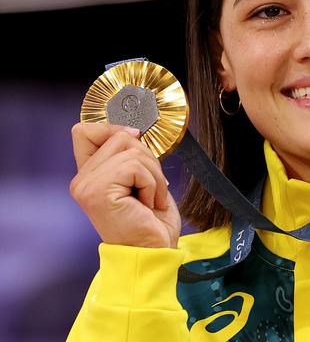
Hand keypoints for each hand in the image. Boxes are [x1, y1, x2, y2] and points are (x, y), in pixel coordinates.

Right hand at [69, 122, 180, 247]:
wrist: (153, 253)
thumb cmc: (151, 221)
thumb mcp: (142, 179)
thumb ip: (130, 155)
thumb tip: (132, 131)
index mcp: (89, 175)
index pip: (85, 131)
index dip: (114, 130)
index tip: (136, 144)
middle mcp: (81, 180)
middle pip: (118, 136)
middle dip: (147, 158)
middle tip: (150, 188)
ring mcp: (86, 186)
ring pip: (131, 150)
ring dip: (154, 175)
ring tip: (150, 199)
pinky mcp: (98, 192)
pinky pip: (135, 167)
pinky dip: (153, 184)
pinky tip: (148, 205)